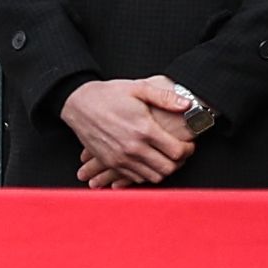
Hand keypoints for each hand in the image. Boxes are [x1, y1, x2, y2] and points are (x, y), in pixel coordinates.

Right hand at [62, 77, 199, 186]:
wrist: (78, 104)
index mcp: (144, 130)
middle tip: (180, 153)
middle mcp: (133, 148)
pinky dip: (145, 174)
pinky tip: (148, 162)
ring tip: (165, 158)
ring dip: (163, 170)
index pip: (177, 152)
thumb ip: (165, 97)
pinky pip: (135, 178)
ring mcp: (120, 158)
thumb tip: (187, 105)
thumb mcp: (139, 88)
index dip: (188, 150)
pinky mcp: (111, 163)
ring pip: (152, 177)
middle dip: (179, 162)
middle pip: (167, 169)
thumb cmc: (109, 94)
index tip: (189, 145)